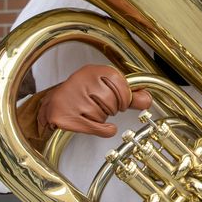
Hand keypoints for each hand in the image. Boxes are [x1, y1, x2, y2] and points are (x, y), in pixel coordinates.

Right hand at [36, 65, 152, 137]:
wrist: (54, 103)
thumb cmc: (82, 93)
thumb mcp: (104, 87)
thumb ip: (129, 94)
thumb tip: (147, 100)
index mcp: (93, 71)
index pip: (121, 85)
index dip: (125, 97)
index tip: (121, 100)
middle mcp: (82, 82)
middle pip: (113, 103)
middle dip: (111, 109)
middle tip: (99, 105)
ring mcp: (73, 100)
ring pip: (103, 116)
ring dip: (101, 118)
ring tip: (89, 111)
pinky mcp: (67, 117)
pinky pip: (98, 128)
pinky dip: (103, 130)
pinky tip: (98, 125)